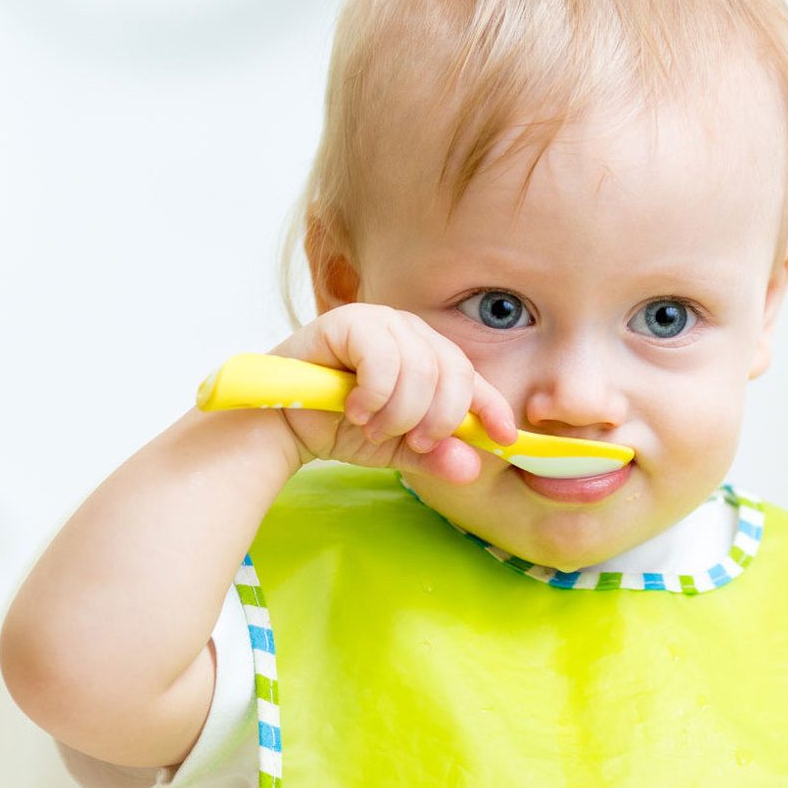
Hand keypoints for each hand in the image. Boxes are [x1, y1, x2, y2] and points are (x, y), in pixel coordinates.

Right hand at [266, 304, 518, 484]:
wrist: (283, 422)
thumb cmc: (340, 425)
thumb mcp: (398, 449)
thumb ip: (435, 456)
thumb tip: (472, 465)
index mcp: (430, 356)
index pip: (474, 379)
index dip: (493, 407)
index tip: (504, 438)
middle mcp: (412, 332)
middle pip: (454, 374)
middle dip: (438, 420)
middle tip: (412, 442)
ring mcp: (382, 322)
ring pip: (422, 371)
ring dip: (399, 413)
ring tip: (373, 427)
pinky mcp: (349, 321)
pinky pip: (384, 361)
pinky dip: (374, 396)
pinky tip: (355, 409)